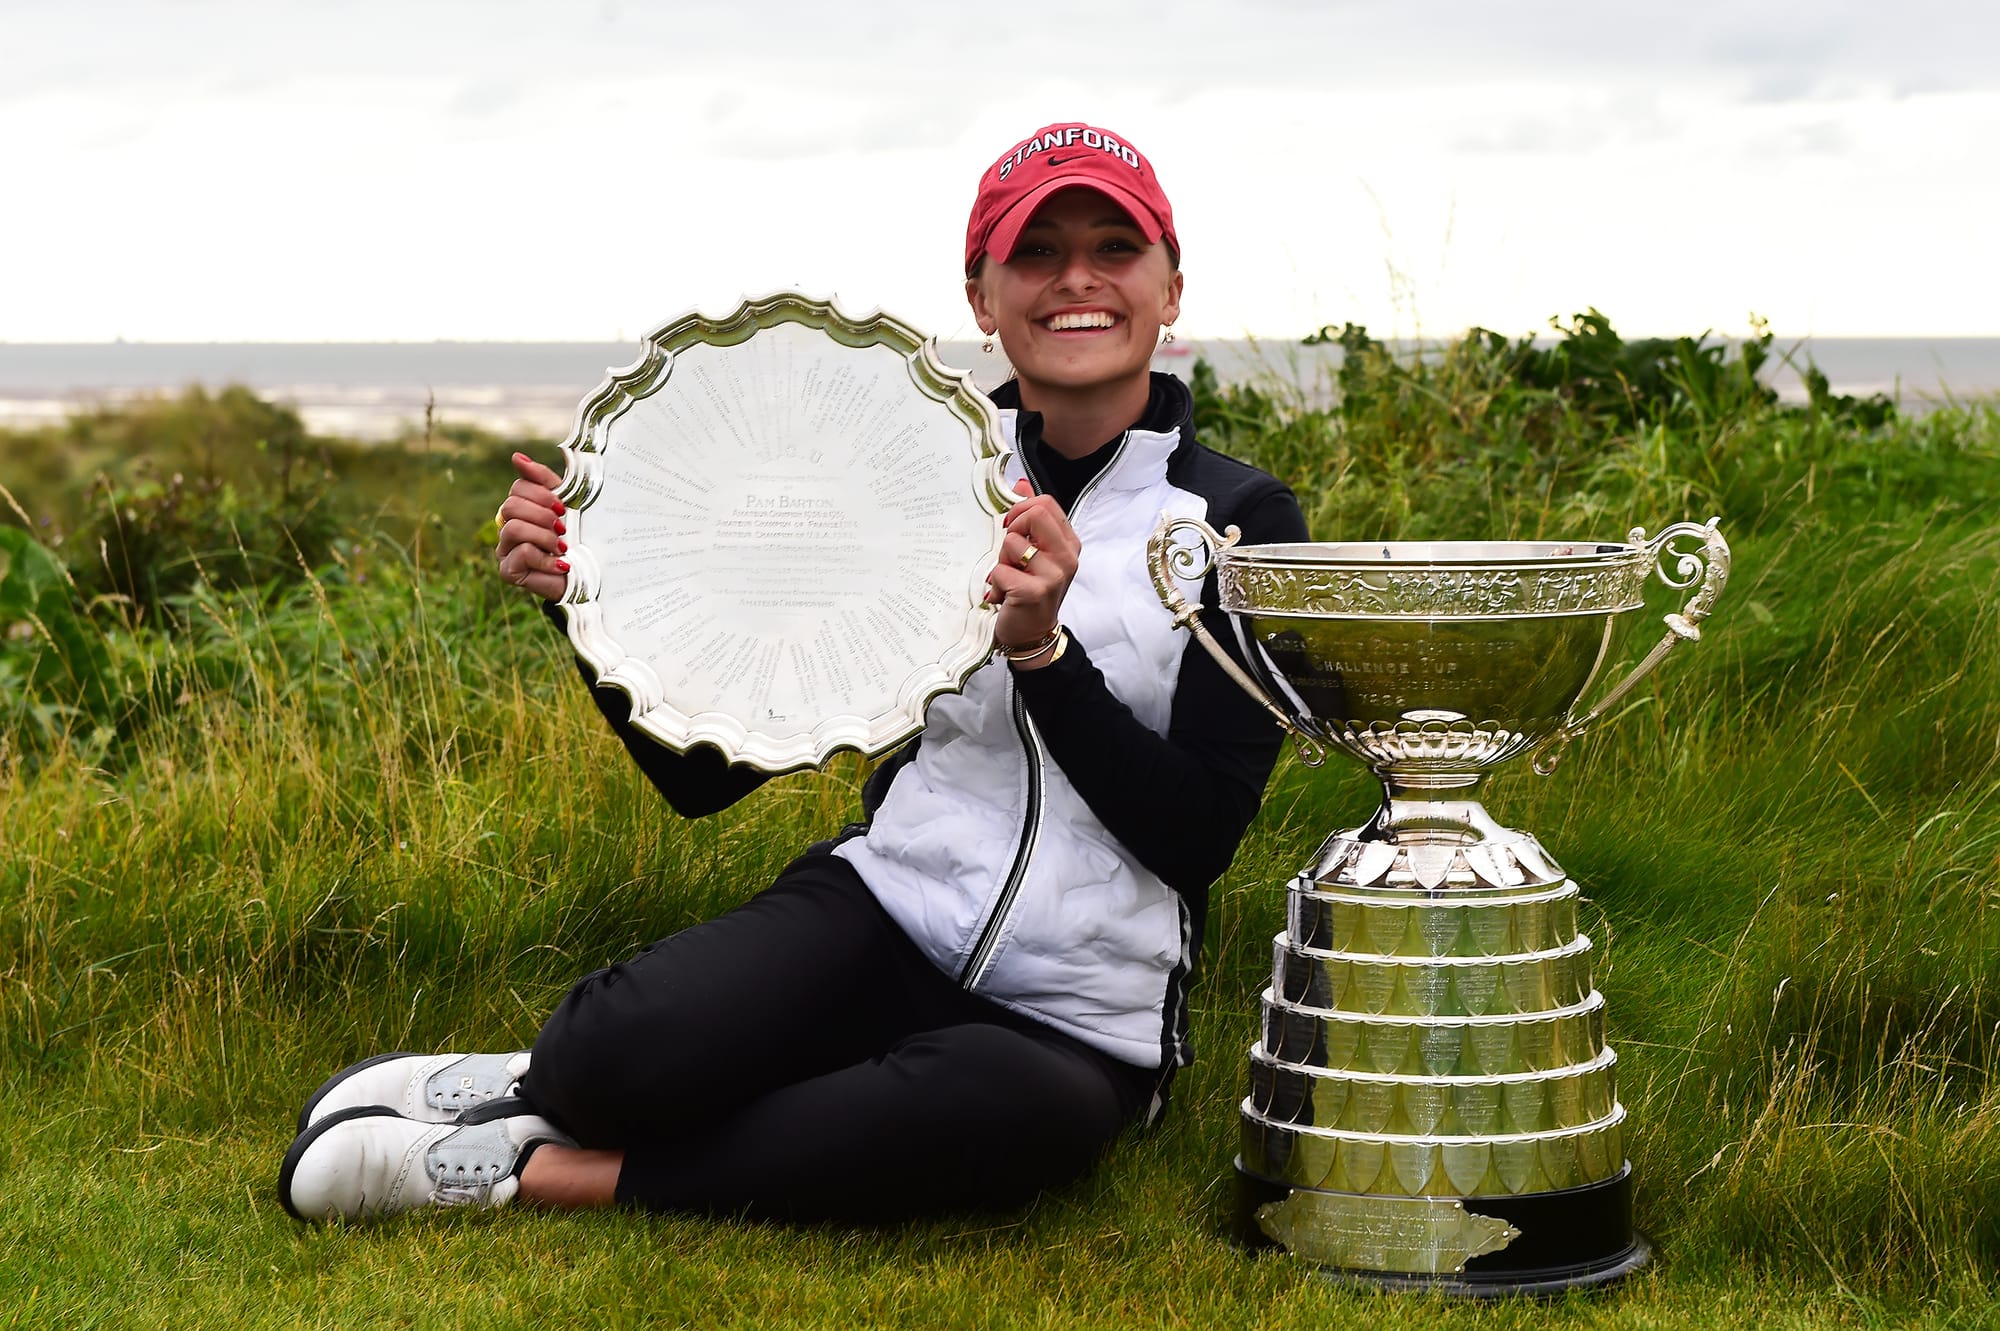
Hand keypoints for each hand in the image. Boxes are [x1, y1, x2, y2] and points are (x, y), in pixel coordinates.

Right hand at [495, 451, 569, 599]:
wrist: (589, 576)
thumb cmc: (578, 538)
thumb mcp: (566, 504)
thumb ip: (543, 480)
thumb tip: (516, 457)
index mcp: (521, 508)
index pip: (518, 488)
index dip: (541, 494)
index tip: (564, 508)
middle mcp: (507, 527)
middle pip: (511, 506)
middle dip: (542, 515)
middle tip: (563, 528)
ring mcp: (505, 549)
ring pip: (513, 528)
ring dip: (544, 537)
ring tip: (562, 547)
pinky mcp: (508, 571)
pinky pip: (521, 553)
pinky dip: (546, 558)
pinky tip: (561, 564)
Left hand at [985, 478, 1079, 667]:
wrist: (1032, 634)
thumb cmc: (1030, 591)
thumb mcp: (1036, 552)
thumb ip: (1031, 518)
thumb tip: (1021, 484)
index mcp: (1069, 543)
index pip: (1046, 503)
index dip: (1021, 511)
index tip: (1013, 529)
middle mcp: (1067, 557)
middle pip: (1034, 514)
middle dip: (1013, 531)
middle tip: (1011, 555)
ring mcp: (1054, 575)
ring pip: (1012, 542)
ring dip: (1001, 561)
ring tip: (1009, 579)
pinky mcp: (1034, 592)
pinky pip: (1000, 569)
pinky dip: (994, 583)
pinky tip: (1003, 596)